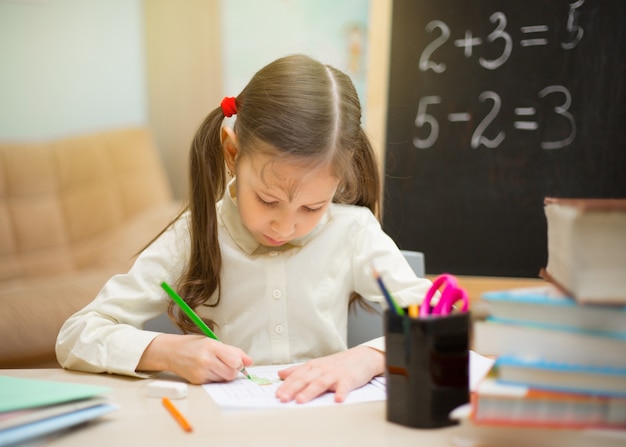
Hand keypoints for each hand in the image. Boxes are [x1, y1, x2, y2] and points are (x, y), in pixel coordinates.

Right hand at [137, 334, 252, 383]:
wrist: (171, 352)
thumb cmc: (194, 345)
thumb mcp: (214, 342)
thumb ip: (233, 351)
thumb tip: (250, 362)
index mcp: (212, 347)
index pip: (234, 360)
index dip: (239, 363)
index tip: (238, 362)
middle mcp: (206, 360)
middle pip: (231, 373)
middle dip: (233, 371)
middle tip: (227, 364)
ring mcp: (201, 372)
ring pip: (224, 379)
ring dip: (224, 375)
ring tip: (215, 366)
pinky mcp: (197, 381)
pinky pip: (214, 383)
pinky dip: (215, 378)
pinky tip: (208, 370)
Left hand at [275, 346, 383, 403]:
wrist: (361, 357)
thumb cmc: (337, 364)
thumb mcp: (316, 365)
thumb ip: (298, 370)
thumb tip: (280, 374)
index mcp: (313, 366)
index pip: (297, 376)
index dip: (286, 385)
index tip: (277, 394)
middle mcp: (322, 369)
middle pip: (306, 379)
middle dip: (293, 389)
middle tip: (283, 398)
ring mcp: (335, 374)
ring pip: (320, 383)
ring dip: (310, 392)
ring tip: (301, 400)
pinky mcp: (348, 380)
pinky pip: (344, 387)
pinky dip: (340, 393)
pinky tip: (337, 400)